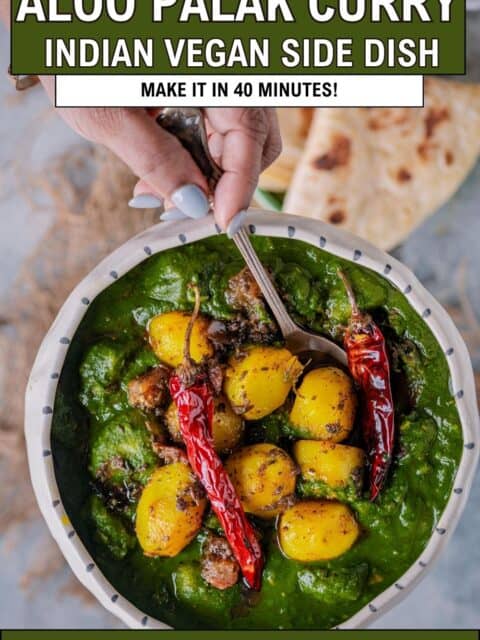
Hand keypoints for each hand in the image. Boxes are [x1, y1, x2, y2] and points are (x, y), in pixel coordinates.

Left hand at [39, 78, 280, 229]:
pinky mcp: (201, 94)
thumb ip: (154, 158)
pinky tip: (161, 172)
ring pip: (236, 142)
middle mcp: (219, 69)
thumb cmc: (74, 58)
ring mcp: (213, 81)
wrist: (58, 36)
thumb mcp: (107, 112)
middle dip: (222, 182)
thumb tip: (192, 202)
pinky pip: (214, 135)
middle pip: (254, 138)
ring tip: (156, 190)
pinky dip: (192, 161)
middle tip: (181, 207)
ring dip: (203, 177)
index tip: (224, 221)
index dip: (241, 182)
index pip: (249, 129)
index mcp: (206, 62)